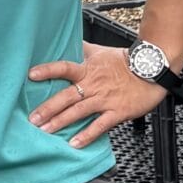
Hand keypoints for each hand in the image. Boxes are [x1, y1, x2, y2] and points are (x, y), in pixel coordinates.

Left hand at [28, 44, 166, 148]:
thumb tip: (67, 39)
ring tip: (45, 130)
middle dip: (48, 108)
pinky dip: (87, 135)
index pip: (64, 68)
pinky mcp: (117, 112)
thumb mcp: (101, 51)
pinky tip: (74, 143)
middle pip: (66, 96)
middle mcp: (93, 85)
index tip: (31, 75)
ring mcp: (104, 99)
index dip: (47, 70)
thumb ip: (82, 49)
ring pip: (79, 111)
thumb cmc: (125, 62)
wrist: (152, 70)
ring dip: (61, 122)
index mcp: (88, 69)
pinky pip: (99, 125)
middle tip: (32, 119)